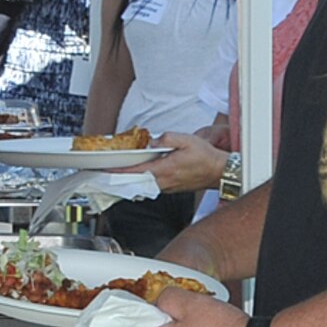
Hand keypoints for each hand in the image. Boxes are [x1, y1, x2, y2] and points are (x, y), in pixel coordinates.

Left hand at [115, 131, 229, 193]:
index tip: (106, 169)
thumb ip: (168, 138)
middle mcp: (164, 181)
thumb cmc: (207, 157)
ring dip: (131, 179)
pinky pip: (152, 186)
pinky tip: (139, 174)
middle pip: (135, 181)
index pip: (136, 171)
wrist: (220, 172)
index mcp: (165, 169)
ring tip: (119, 172)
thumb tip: (153, 141)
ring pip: (143, 185)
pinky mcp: (171, 189)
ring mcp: (168, 187)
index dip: (119, 170)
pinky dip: (142, 180)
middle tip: (106, 172)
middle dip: (120, 177)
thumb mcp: (187, 139)